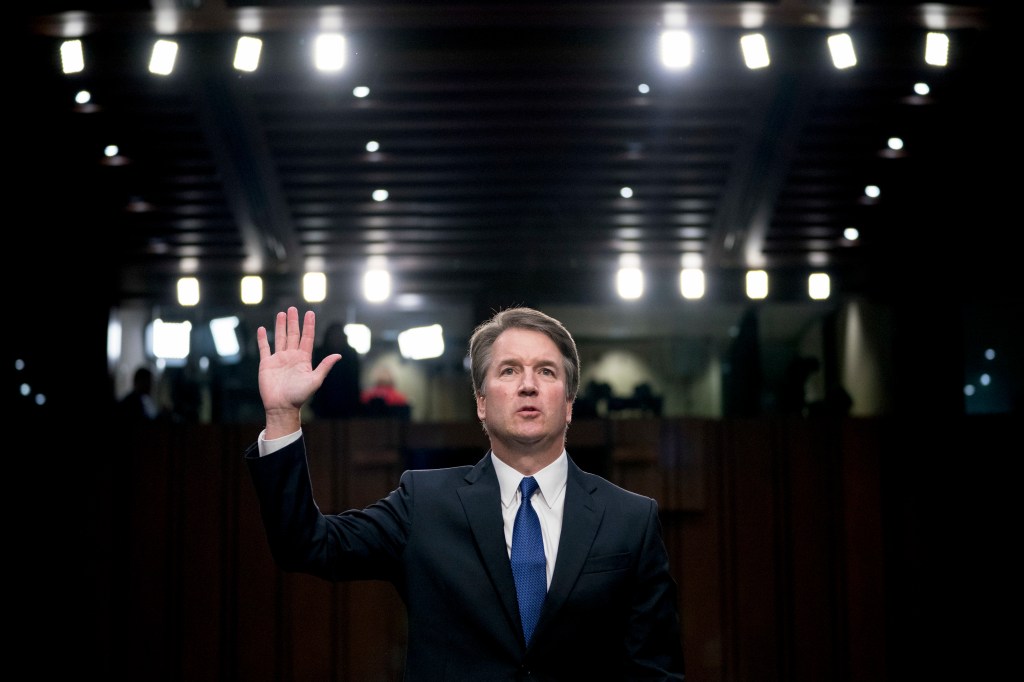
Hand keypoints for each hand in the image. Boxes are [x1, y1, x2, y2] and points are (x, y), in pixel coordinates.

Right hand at [256, 307, 340, 436]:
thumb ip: (324, 366)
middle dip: (294, 321)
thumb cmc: (299, 396)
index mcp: (303, 359)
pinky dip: (262, 339)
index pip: (306, 338)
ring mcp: (279, 359)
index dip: (308, 326)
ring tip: (282, 314)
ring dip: (280, 326)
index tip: (310, 313)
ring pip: (280, 338)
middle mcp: (291, 356)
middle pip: (293, 335)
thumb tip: (338, 355)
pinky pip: (264, 348)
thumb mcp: (315, 380)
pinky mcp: (266, 364)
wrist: (282, 406)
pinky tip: (262, 329)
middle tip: (293, 308)